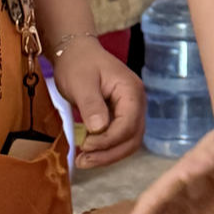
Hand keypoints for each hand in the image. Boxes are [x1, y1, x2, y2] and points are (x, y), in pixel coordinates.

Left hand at [51, 38, 145, 169]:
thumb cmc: (78, 64)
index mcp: (131, 91)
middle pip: (132, 137)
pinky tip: (88, 152)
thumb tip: (99, 129)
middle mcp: (137, 102)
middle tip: (83, 161)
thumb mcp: (81, 83)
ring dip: (108, 154)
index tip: (84, 145)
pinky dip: (106, 148)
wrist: (76, 52)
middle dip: (109, 153)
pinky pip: (120, 137)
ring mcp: (131, 109)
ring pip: (128, 141)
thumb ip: (91, 106)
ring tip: (83, 161)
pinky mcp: (121, 115)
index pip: (128, 124)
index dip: (108, 140)